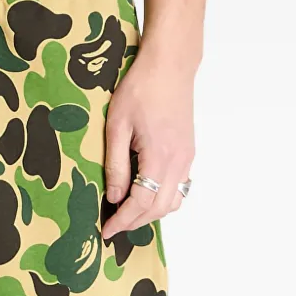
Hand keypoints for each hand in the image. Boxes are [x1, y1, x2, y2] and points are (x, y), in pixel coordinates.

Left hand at [101, 44, 194, 239]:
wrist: (170, 64)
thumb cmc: (141, 88)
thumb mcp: (117, 126)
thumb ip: (116, 166)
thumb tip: (115, 197)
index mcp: (159, 157)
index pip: (140, 203)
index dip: (122, 221)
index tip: (106, 231)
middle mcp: (178, 162)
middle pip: (158, 209)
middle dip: (135, 222)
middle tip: (114, 225)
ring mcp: (187, 158)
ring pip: (173, 202)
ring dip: (151, 214)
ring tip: (128, 214)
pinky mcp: (188, 152)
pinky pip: (180, 188)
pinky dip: (163, 200)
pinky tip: (146, 196)